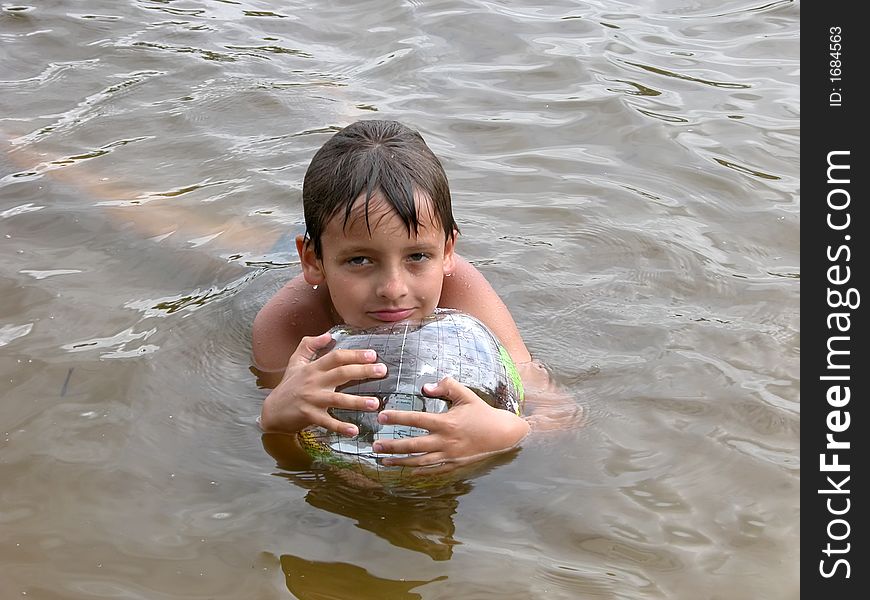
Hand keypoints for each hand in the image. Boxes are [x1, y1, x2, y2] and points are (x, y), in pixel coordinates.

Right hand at [259, 332, 386, 434]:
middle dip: (363, 371)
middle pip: (341, 373)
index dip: (354, 354)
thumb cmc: (287, 386)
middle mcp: (314, 381)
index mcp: (313, 368)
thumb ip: (309, 345)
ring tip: (376, 403)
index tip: (373, 354)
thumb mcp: (295, 362)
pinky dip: (340, 427)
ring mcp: (311, 399)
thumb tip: (328, 334)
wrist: (271, 411)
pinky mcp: (308, 416)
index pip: (336, 357)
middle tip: (382, 371)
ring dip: (357, 401)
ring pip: (337, 399)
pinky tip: (354, 431)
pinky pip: (327, 422)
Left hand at [371, 377, 529, 474]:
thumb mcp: (466, 395)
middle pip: (413, 445)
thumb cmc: (482, 413)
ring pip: (419, 461)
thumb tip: (426, 386)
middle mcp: (445, 441)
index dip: (398, 418)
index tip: (382, 417)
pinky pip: (431, 470)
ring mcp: (449, 456)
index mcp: (447, 422)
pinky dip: (417, 471)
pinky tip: (405, 469)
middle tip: (374, 445)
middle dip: (392, 446)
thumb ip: (446, 386)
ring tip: (382, 460)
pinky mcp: (453, 465)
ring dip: (399, 461)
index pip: (416, 420)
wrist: (502, 435)